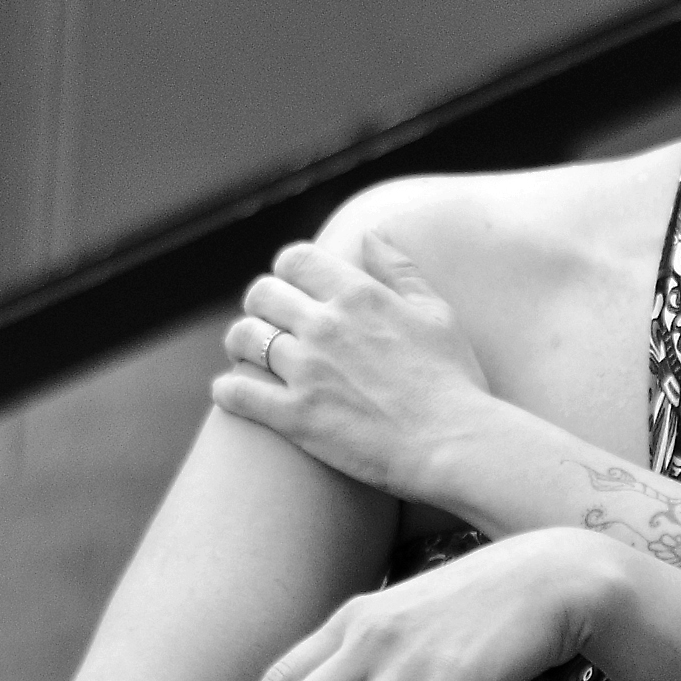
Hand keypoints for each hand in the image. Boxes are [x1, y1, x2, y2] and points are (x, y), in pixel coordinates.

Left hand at [212, 233, 493, 501]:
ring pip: (243, 338)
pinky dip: (227, 390)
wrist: (454, 445)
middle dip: (260, 306)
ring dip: (241, 344)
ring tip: (247, 356)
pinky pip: (236, 392)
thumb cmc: (453, 381)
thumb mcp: (436, 313)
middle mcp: (325, 325)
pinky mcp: (295, 416)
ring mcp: (306, 370)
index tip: (293, 289)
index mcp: (358, 295)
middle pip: (261, 294)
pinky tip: (231, 394)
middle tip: (267, 324)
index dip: (287, 271)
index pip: (294, 259)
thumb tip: (370, 235)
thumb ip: (400, 270)